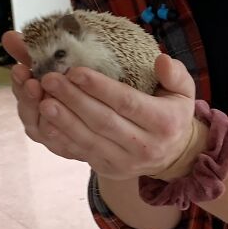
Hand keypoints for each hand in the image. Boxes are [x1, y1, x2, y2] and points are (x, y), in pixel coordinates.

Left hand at [2, 29, 202, 179]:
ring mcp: (125, 162)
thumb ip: (175, 74)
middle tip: (50, 79)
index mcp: (164, 123)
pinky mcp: (108, 169)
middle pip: (104, 121)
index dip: (100, 88)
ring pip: (89, 139)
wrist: (174, 156)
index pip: (127, 103)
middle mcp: (145, 146)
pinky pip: (81, 152)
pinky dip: (62, 137)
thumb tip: (162, 59)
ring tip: (42, 100)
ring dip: (63, 120)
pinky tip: (46, 121)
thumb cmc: (173, 115)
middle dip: (74, 100)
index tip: (76, 71)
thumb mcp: (184, 93)